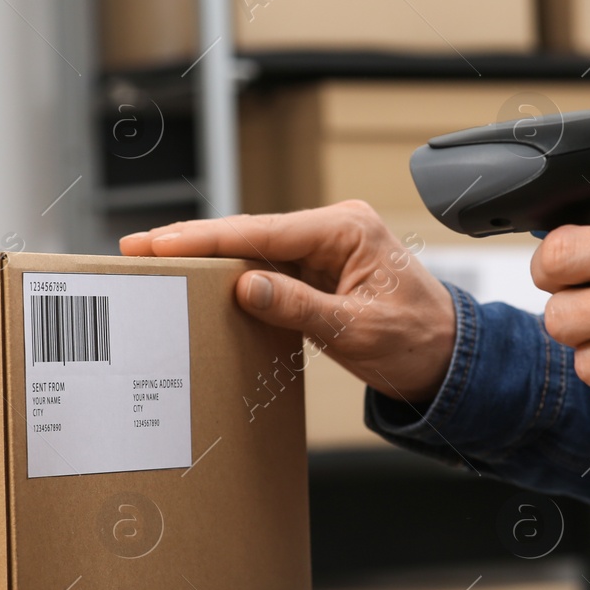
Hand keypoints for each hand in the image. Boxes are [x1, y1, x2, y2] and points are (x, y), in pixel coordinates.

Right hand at [119, 201, 456, 402]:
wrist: (449, 360)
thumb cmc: (418, 341)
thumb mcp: (356, 329)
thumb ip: (300, 306)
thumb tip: (247, 286)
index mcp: (347, 229)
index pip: (263, 230)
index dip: (206, 238)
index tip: (161, 242)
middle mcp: (334, 230)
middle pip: (250, 233)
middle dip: (195, 243)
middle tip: (139, 249)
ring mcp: (325, 249)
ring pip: (254, 251)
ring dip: (210, 261)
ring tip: (157, 265)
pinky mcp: (320, 271)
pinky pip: (269, 271)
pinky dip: (235, 280)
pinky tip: (201, 285)